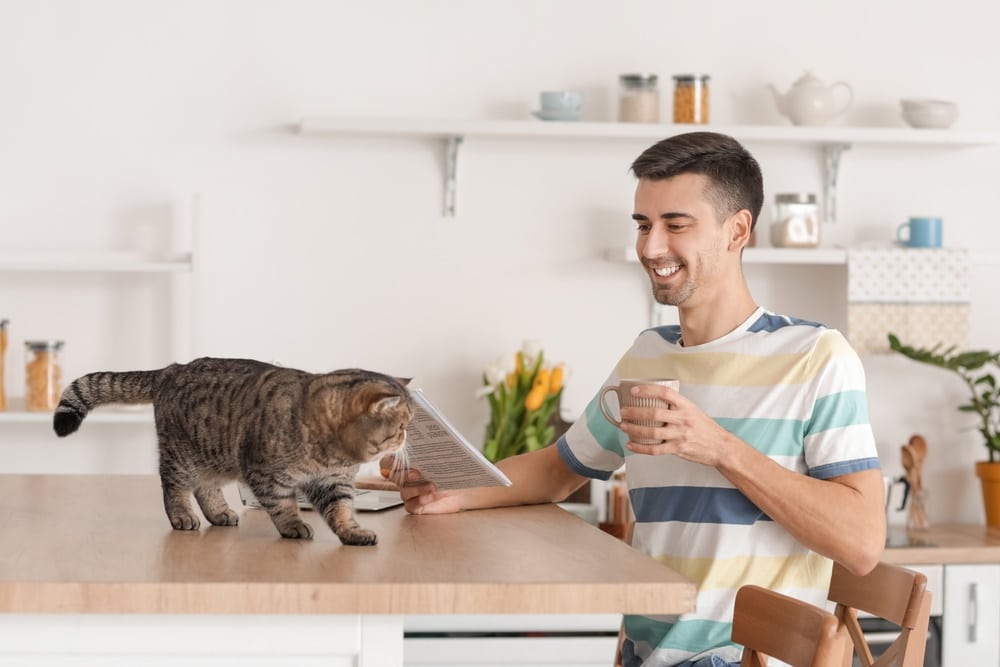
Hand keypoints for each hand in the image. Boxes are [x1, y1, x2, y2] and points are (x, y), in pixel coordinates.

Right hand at [378, 454, 463, 514]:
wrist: (461, 489)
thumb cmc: (450, 471)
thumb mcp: (444, 457)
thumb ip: (436, 448)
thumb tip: (435, 435)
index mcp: (406, 462)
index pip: (388, 460)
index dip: (390, 461)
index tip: (403, 458)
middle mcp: (404, 478)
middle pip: (392, 475)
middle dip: (404, 474)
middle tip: (417, 473)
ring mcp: (408, 492)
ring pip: (404, 491)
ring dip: (418, 489)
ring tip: (432, 486)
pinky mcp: (415, 505)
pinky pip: (412, 505)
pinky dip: (422, 500)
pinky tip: (433, 495)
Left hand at [618, 383, 732, 466]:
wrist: (720, 447)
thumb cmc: (705, 427)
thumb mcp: (693, 410)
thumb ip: (676, 406)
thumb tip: (653, 400)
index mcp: (686, 406)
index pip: (665, 393)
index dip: (648, 390)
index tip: (634, 390)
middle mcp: (683, 419)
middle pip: (654, 414)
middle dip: (634, 412)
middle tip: (623, 412)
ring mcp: (680, 435)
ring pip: (652, 432)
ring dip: (634, 429)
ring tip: (623, 426)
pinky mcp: (678, 449)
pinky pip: (655, 449)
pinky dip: (640, 448)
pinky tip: (631, 445)